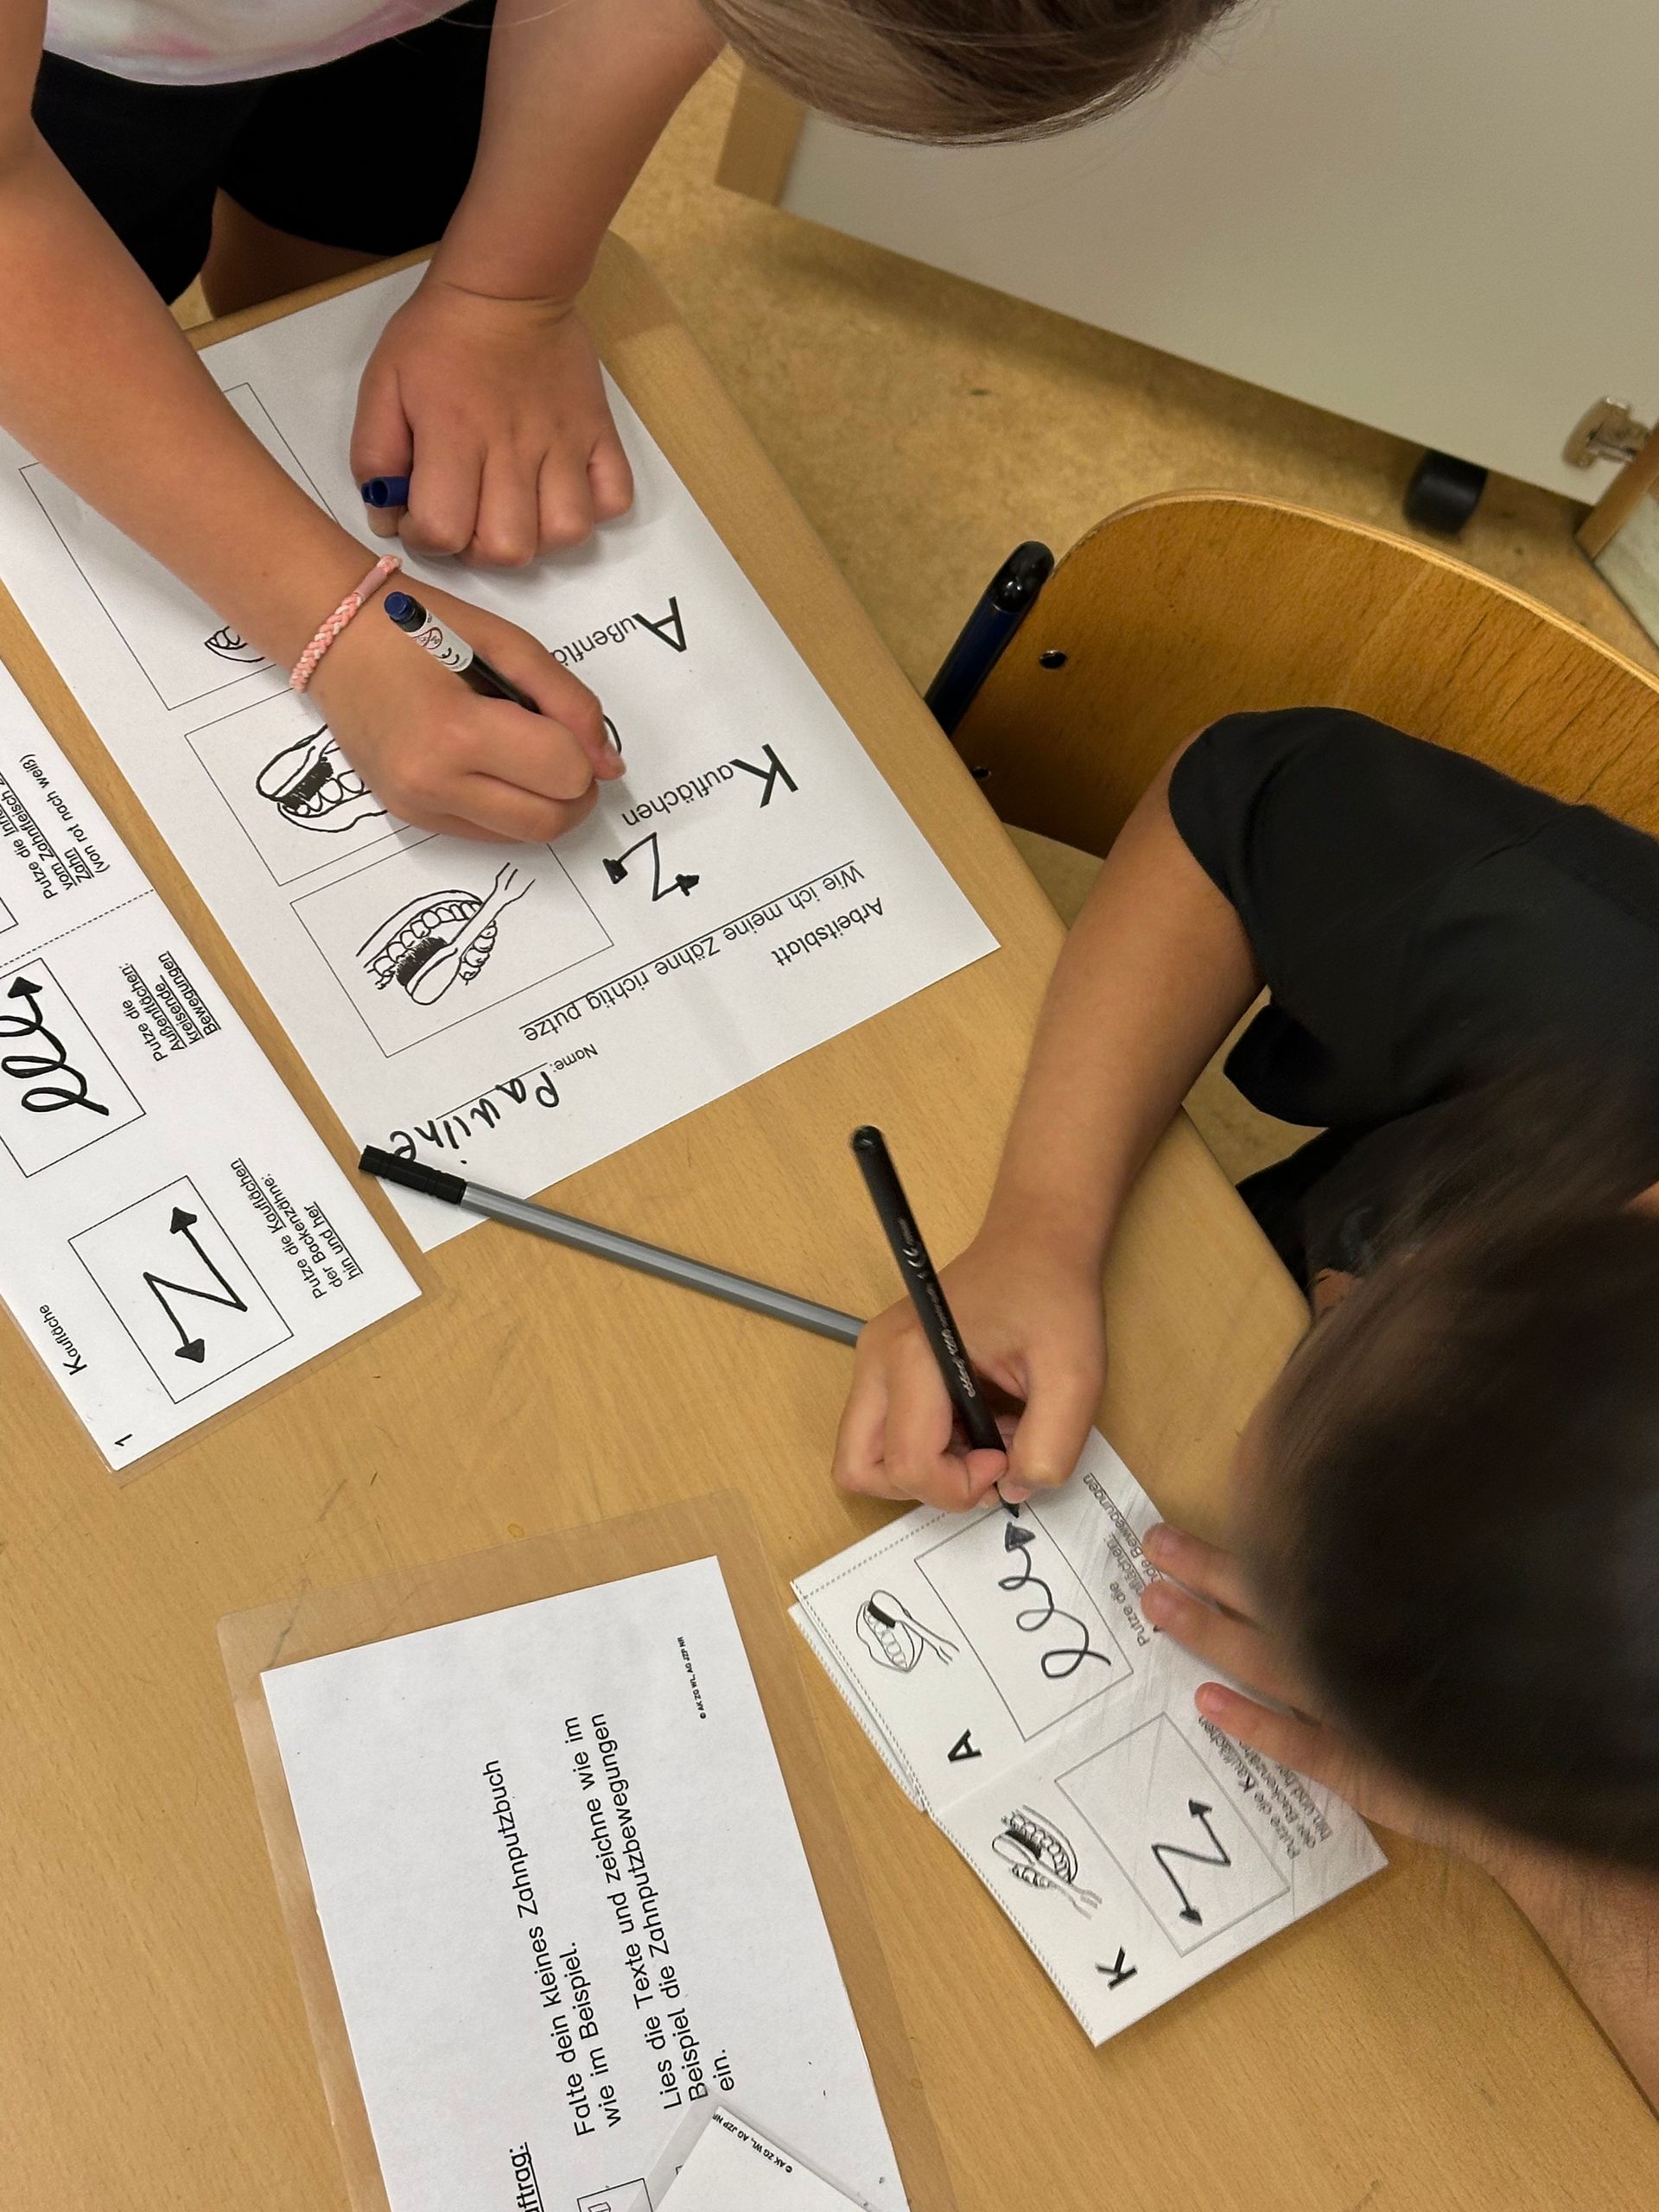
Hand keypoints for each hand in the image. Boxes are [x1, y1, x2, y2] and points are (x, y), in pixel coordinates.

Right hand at [310, 577, 622, 840]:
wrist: (334, 635)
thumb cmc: (418, 625)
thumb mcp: (508, 644)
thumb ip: (569, 703)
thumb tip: (610, 766)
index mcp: (457, 732)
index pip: (563, 773)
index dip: (583, 750)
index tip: (566, 721)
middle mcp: (433, 783)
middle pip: (550, 820)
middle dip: (575, 789)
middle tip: (563, 749)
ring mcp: (418, 807)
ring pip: (524, 836)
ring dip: (546, 803)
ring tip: (525, 753)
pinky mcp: (411, 817)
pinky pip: (488, 833)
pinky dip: (510, 807)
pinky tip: (493, 764)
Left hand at [351, 276, 631, 566]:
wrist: (507, 287)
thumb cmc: (440, 336)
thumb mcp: (381, 385)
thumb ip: (374, 455)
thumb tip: (387, 514)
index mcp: (454, 435)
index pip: (444, 530)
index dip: (426, 540)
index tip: (421, 517)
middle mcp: (513, 448)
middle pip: (508, 549)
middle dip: (479, 551)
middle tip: (468, 519)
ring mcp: (564, 444)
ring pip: (565, 534)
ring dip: (537, 538)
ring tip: (515, 512)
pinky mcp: (599, 435)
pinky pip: (614, 499)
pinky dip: (591, 510)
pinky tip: (561, 494)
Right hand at [832, 1233, 1105, 1511]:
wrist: (1035, 1246)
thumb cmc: (1052, 1296)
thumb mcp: (1075, 1376)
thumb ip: (1050, 1448)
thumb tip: (1015, 1490)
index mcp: (913, 1355)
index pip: (908, 1464)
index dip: (960, 1485)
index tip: (1006, 1457)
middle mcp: (877, 1358)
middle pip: (860, 1469)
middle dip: (925, 1487)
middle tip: (983, 1462)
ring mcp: (872, 1361)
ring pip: (867, 1458)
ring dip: (927, 1470)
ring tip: (984, 1438)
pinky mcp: (883, 1367)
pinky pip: (884, 1436)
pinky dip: (926, 1450)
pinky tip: (975, 1421)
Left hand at [1139, 1523, 1508, 1863]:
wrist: (1529, 1784)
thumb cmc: (1472, 1691)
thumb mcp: (1428, 1616)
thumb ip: (1373, 1585)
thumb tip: (1311, 1544)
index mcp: (1372, 1614)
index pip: (1287, 1572)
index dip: (1224, 1553)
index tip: (1166, 1533)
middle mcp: (1361, 1653)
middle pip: (1269, 1603)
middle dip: (1204, 1575)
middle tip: (1148, 1550)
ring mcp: (1360, 1712)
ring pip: (1271, 1665)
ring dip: (1210, 1635)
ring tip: (1157, 1607)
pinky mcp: (1364, 1769)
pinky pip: (1300, 1744)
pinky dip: (1254, 1724)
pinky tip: (1206, 1704)